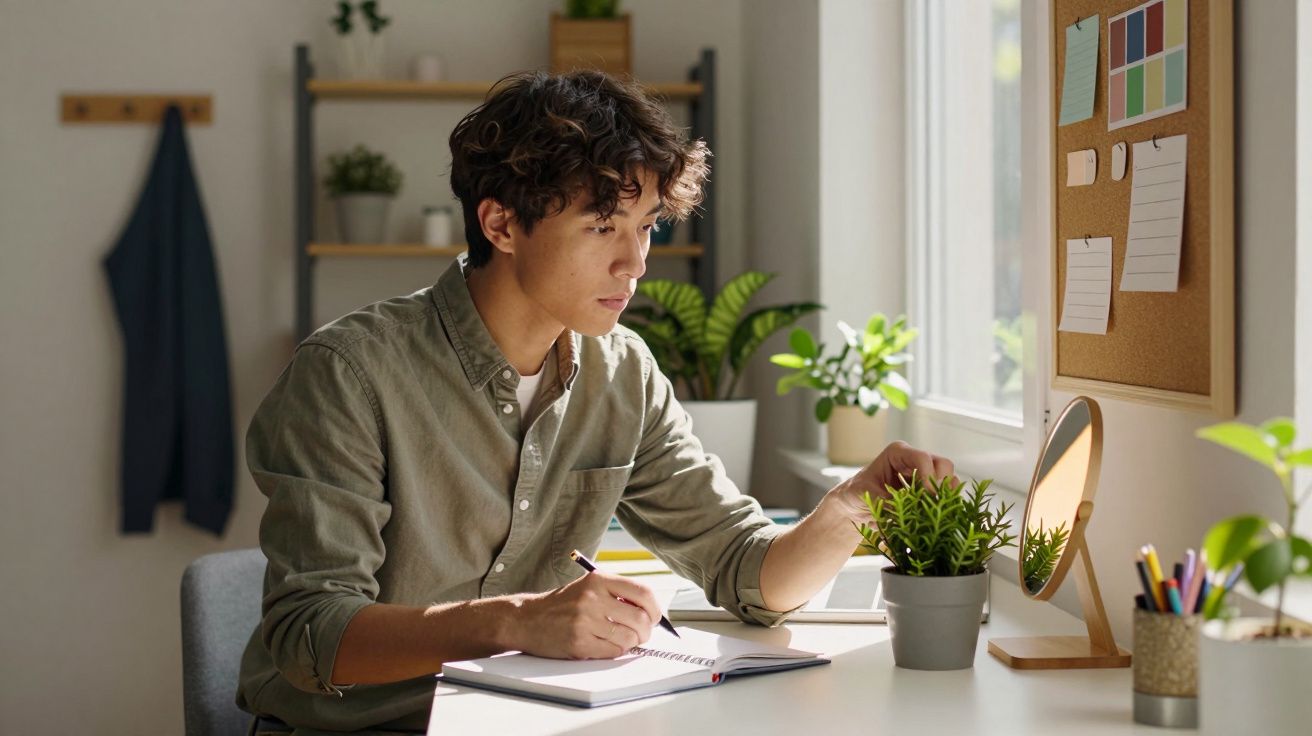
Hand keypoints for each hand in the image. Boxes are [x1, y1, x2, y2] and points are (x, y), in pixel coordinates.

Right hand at [509, 570, 660, 659]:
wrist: (527, 619)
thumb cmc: (563, 605)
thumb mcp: (588, 587)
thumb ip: (617, 593)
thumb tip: (651, 612)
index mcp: (598, 580)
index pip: (643, 592)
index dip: (655, 608)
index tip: (655, 616)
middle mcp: (592, 598)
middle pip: (640, 618)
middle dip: (646, 630)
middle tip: (642, 633)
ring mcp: (585, 621)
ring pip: (629, 637)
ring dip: (632, 642)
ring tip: (623, 639)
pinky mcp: (579, 643)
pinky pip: (613, 651)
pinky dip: (616, 651)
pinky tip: (607, 645)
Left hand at [828, 441, 955, 523]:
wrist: (855, 506)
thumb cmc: (856, 494)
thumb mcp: (866, 495)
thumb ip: (887, 500)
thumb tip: (908, 510)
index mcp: (897, 453)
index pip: (922, 458)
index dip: (929, 476)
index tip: (929, 496)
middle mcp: (914, 460)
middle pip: (943, 464)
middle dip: (942, 484)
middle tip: (935, 504)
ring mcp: (924, 474)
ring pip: (949, 479)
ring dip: (947, 496)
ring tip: (939, 512)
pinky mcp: (928, 490)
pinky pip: (946, 494)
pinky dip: (946, 505)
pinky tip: (940, 516)